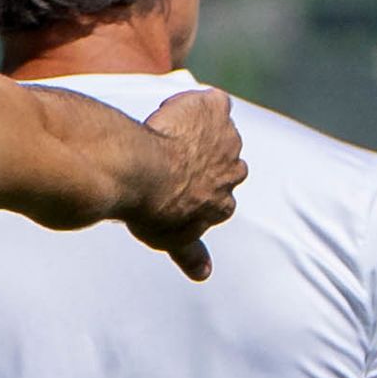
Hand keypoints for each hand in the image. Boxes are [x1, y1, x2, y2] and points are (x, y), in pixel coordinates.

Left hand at [126, 87, 244, 279]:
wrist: (141, 172)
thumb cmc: (151, 208)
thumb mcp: (170, 238)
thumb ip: (189, 251)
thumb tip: (204, 275)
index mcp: (224, 205)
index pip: (220, 194)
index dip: (199, 185)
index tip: (179, 182)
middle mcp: (234, 172)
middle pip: (226, 160)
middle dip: (206, 155)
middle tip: (174, 153)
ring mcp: (227, 139)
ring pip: (221, 130)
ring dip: (201, 128)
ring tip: (168, 128)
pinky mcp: (216, 111)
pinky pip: (215, 102)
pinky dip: (199, 102)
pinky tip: (175, 106)